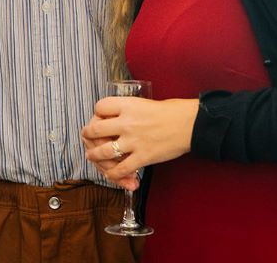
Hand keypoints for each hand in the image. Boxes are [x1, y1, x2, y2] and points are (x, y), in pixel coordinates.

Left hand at [80, 96, 199, 185]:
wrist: (189, 124)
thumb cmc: (171, 112)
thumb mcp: (144, 103)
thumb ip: (129, 110)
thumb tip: (117, 118)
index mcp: (127, 105)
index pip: (100, 107)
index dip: (96, 113)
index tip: (98, 117)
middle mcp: (126, 122)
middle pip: (95, 130)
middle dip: (88, 135)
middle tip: (87, 137)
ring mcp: (133, 141)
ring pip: (103, 152)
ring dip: (94, 156)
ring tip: (92, 156)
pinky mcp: (142, 157)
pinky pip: (120, 168)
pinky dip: (113, 174)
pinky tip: (111, 174)